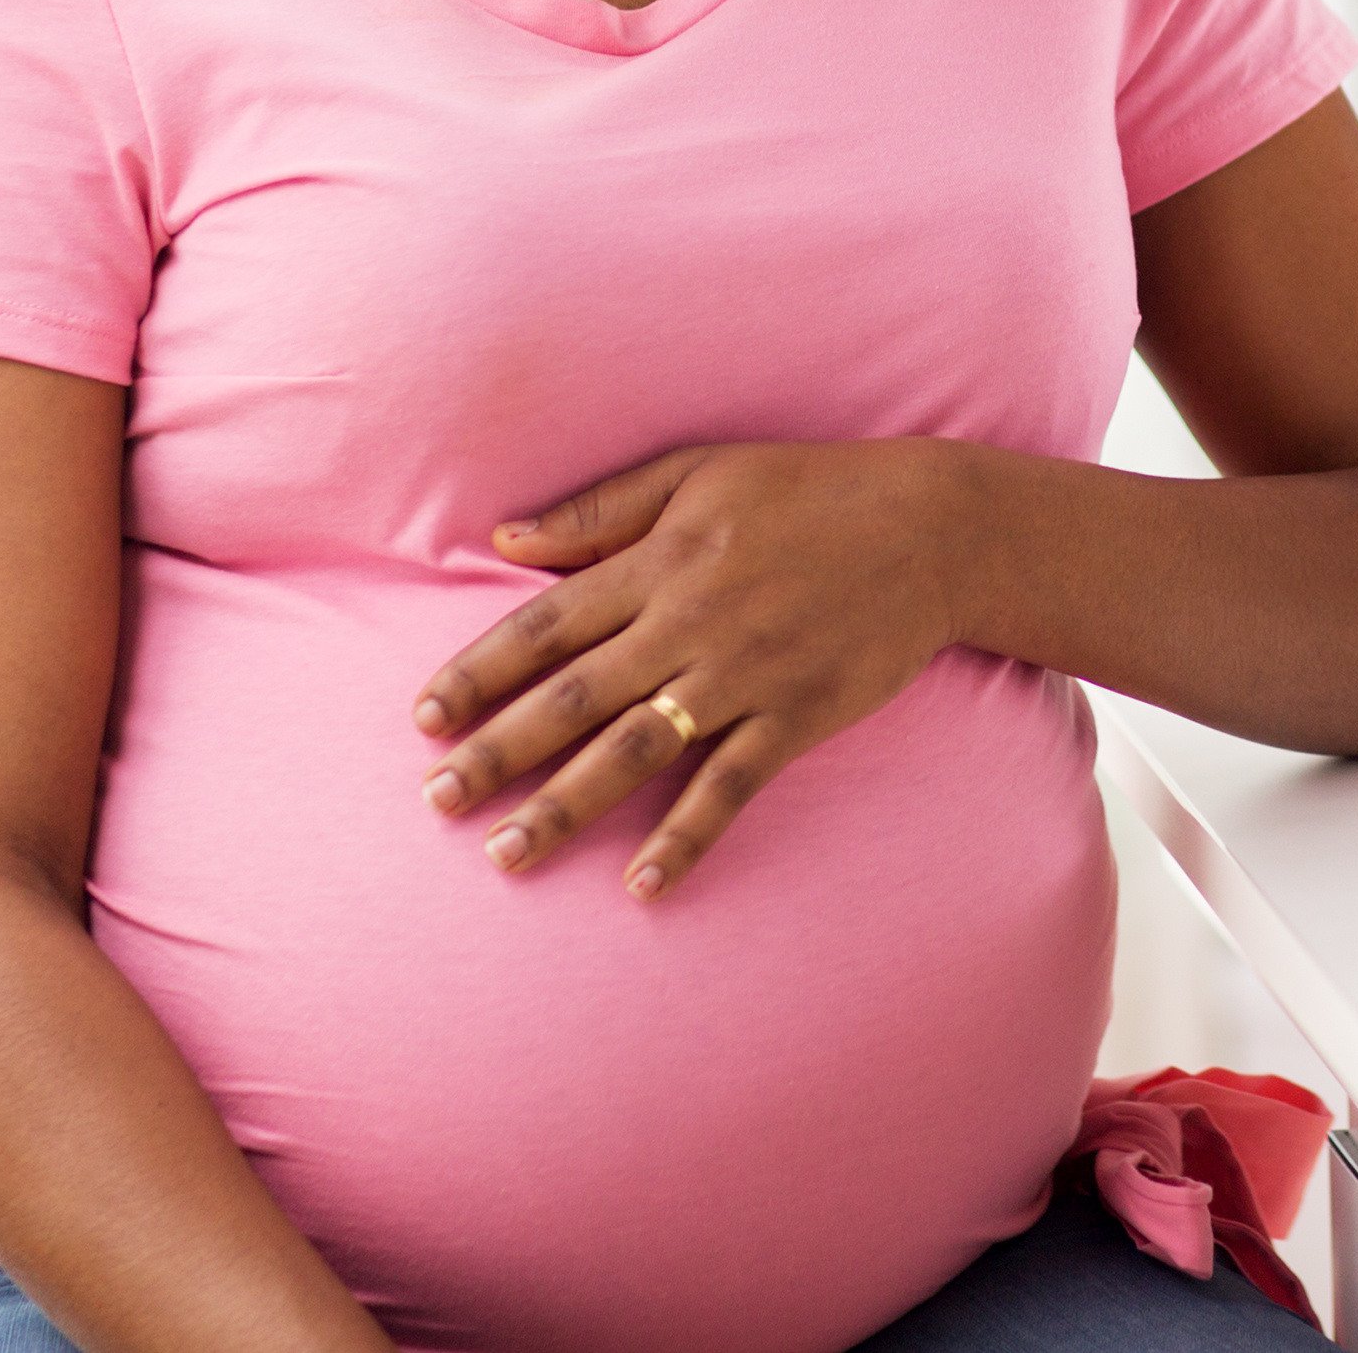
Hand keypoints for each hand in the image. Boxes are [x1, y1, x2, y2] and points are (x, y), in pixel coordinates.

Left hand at [412, 440, 970, 900]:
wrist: (934, 527)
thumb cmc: (810, 489)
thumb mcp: (700, 472)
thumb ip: (600, 510)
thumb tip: (501, 538)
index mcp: (660, 561)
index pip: (547, 624)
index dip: (480, 672)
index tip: (423, 718)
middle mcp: (691, 622)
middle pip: (574, 698)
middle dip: (498, 751)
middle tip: (435, 801)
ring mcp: (745, 674)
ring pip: (637, 750)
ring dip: (566, 805)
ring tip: (505, 854)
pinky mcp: (799, 714)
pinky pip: (732, 786)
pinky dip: (688, 836)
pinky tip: (643, 885)